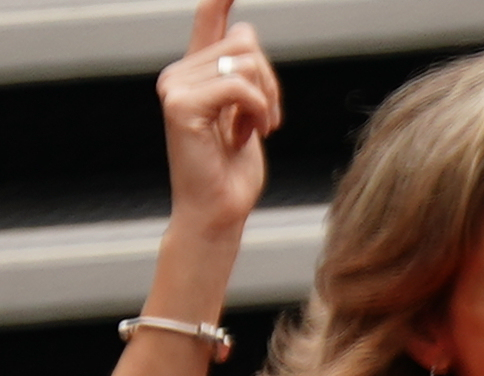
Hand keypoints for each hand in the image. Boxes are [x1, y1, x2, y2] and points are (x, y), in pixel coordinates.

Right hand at [159, 0, 279, 240]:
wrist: (218, 210)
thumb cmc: (233, 170)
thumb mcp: (248, 116)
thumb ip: (246, 77)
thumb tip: (245, 33)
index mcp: (196, 72)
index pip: (208, 19)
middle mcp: (179, 72)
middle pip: (247, 42)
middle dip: (271, 83)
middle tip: (264, 121)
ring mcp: (174, 85)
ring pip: (247, 63)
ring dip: (266, 101)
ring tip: (254, 130)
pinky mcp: (180, 103)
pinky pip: (240, 86)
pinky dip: (258, 111)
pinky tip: (248, 135)